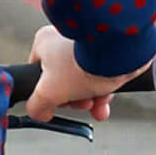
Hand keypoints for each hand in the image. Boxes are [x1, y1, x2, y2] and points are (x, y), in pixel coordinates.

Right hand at [23, 23, 150, 123]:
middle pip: (64, 80)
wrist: (118, 53)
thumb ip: (37, 106)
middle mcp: (64, 40)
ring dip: (90, 98)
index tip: (53, 104)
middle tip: (79, 104)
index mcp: (44, 42)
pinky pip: (100, 75)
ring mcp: (86, 45)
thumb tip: (38, 113)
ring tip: (96, 104)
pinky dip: (103, 90)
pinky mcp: (107, 51)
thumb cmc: (82, 63)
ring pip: (84, 79)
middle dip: (74, 99)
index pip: (38, 72)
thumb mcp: (49, 93)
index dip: (46, 92)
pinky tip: (105, 101)